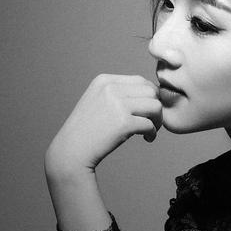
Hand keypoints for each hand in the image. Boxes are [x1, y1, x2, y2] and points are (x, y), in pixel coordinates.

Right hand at [45, 74, 162, 174]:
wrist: (71, 151)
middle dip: (156, 107)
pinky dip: (153, 133)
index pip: (140, 80)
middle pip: (151, 91)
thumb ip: (120, 93)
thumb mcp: (98, 101)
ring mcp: (117, 105)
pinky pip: (151, 124)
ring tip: (150, 130)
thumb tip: (153, 92)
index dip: (150, 96)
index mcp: (105, 80)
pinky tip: (147, 138)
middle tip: (152, 122)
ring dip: (158, 120)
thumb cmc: (88, 130)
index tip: (146, 111)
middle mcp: (111, 88)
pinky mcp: (124, 123)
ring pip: (155, 106)